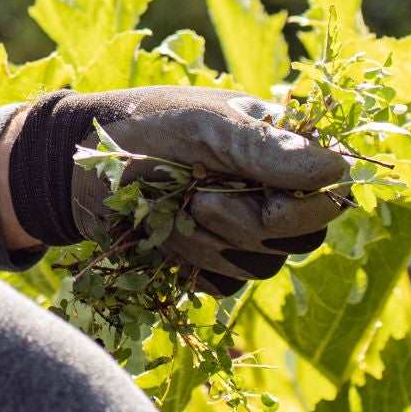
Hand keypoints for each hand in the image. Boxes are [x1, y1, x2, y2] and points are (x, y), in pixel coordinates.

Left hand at [0, 86, 352, 291]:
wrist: (72, 168)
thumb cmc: (139, 127)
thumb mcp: (201, 126)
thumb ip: (264, 149)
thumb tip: (338, 170)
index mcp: (279, 144)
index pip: (331, 189)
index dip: (306, 208)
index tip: (266, 206)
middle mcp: (270, 187)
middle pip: (303, 236)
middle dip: (248, 227)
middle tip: (199, 201)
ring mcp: (242, 226)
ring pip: (262, 265)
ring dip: (213, 244)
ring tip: (171, 210)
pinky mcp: (211, 258)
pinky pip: (226, 285)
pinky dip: (195, 266)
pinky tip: (164, 238)